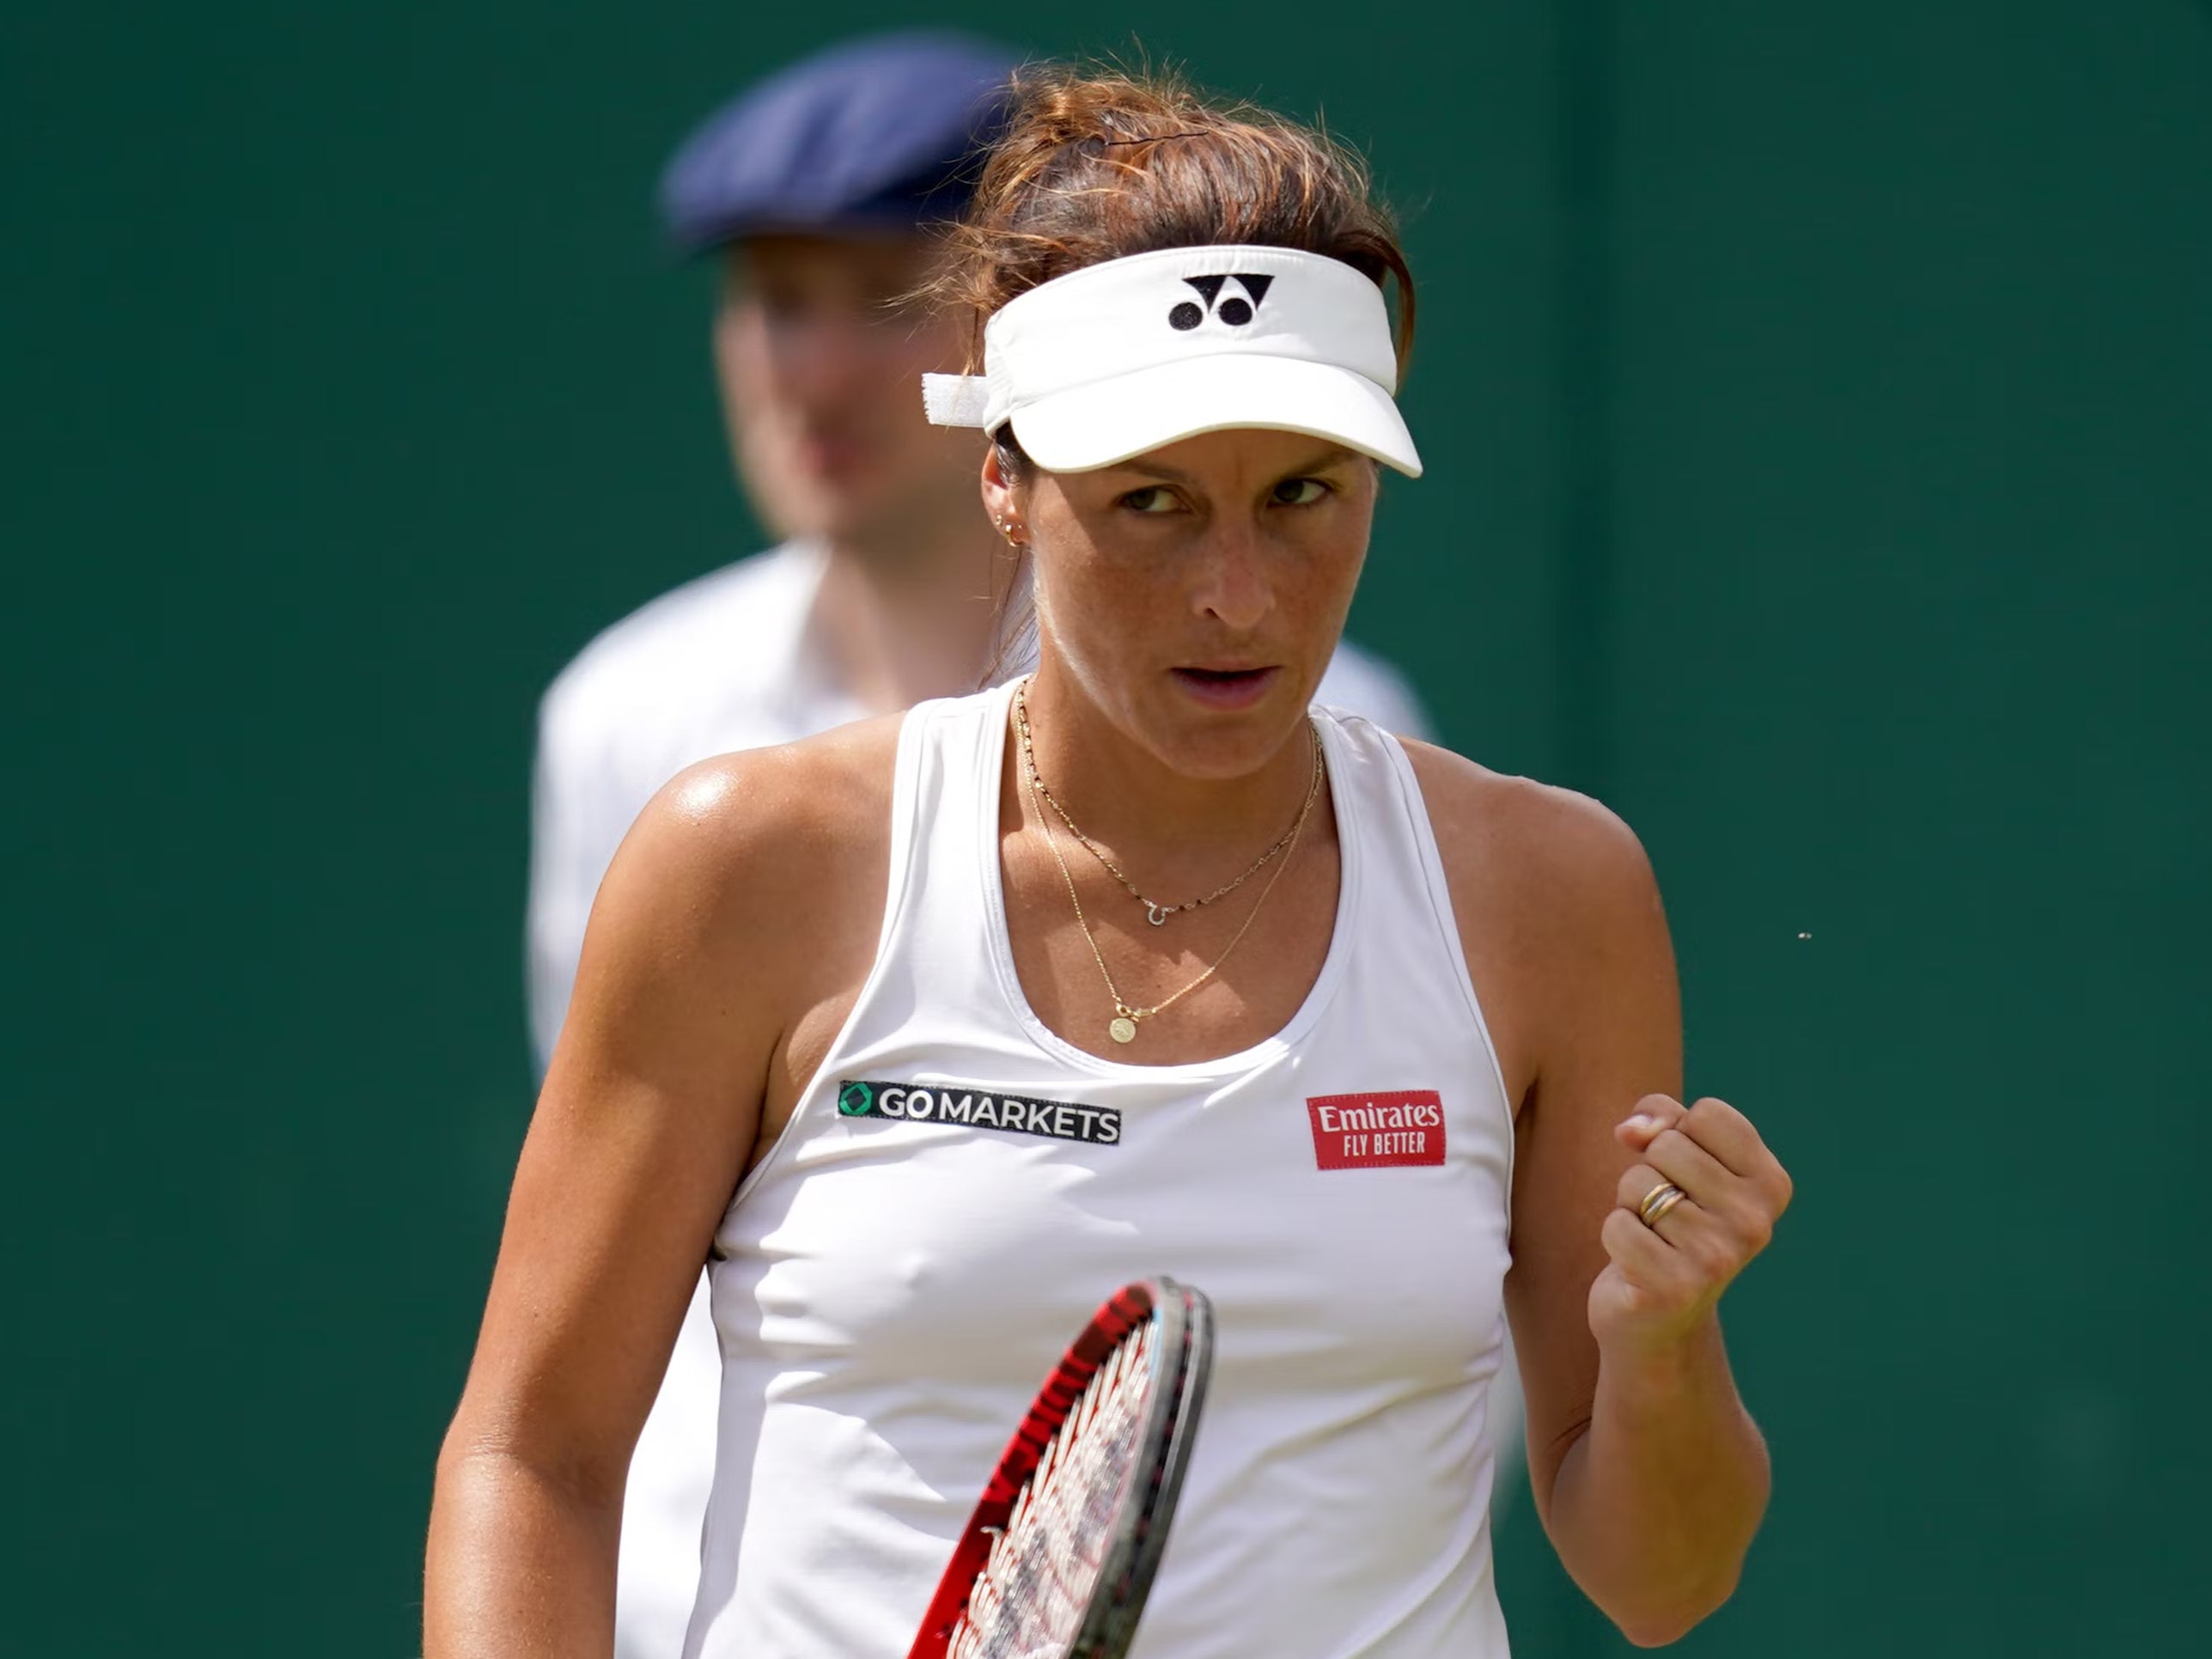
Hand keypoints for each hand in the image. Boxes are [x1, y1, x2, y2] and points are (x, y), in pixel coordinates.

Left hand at [1589, 1095, 1792, 1359]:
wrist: (1659, 1317)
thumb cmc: (1668, 1221)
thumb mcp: (1676, 1159)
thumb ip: (1661, 1120)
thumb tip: (1630, 1130)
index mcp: (1771, 1184)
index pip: (1708, 1113)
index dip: (1680, 1135)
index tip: (1689, 1176)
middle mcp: (1756, 1221)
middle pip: (1668, 1145)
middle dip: (1650, 1172)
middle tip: (1666, 1215)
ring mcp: (1719, 1257)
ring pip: (1638, 1182)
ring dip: (1631, 1207)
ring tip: (1655, 1238)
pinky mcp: (1677, 1287)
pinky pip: (1618, 1225)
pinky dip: (1615, 1237)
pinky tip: (1638, 1264)